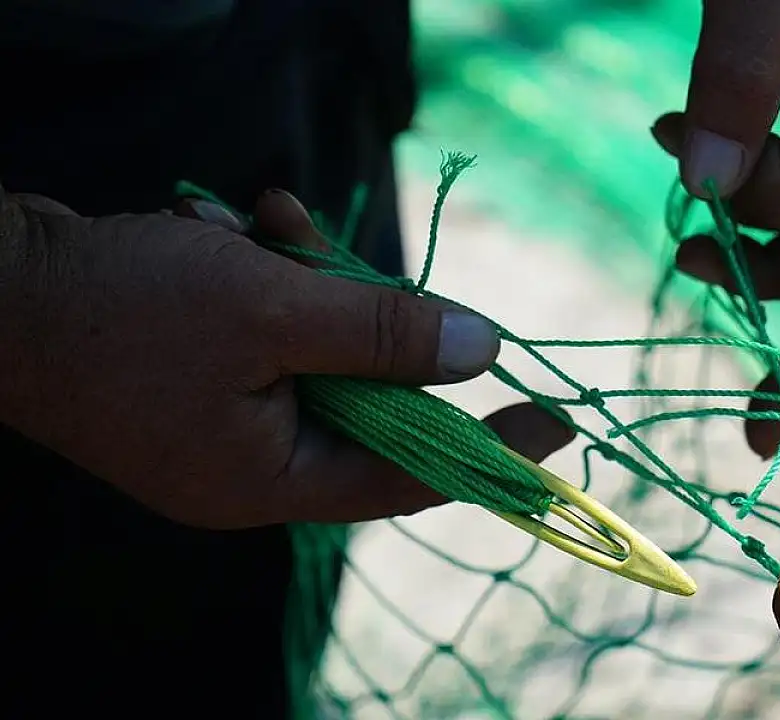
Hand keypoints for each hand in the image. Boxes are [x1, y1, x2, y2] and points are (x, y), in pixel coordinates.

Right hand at [0, 187, 572, 528]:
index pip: (412, 479)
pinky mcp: (199, 372)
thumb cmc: (122, 309)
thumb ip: (386, 333)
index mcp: (272, 481)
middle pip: (370, 402)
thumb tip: (486, 350)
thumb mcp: (273, 310)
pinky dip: (270, 273)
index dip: (489, 449)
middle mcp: (253, 463)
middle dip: (372, 321)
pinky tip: (238, 225)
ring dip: (311, 278)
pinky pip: (271, 329)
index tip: (557, 420)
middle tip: (357, 268)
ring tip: (268, 225)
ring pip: (320, 350)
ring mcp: (223, 418)